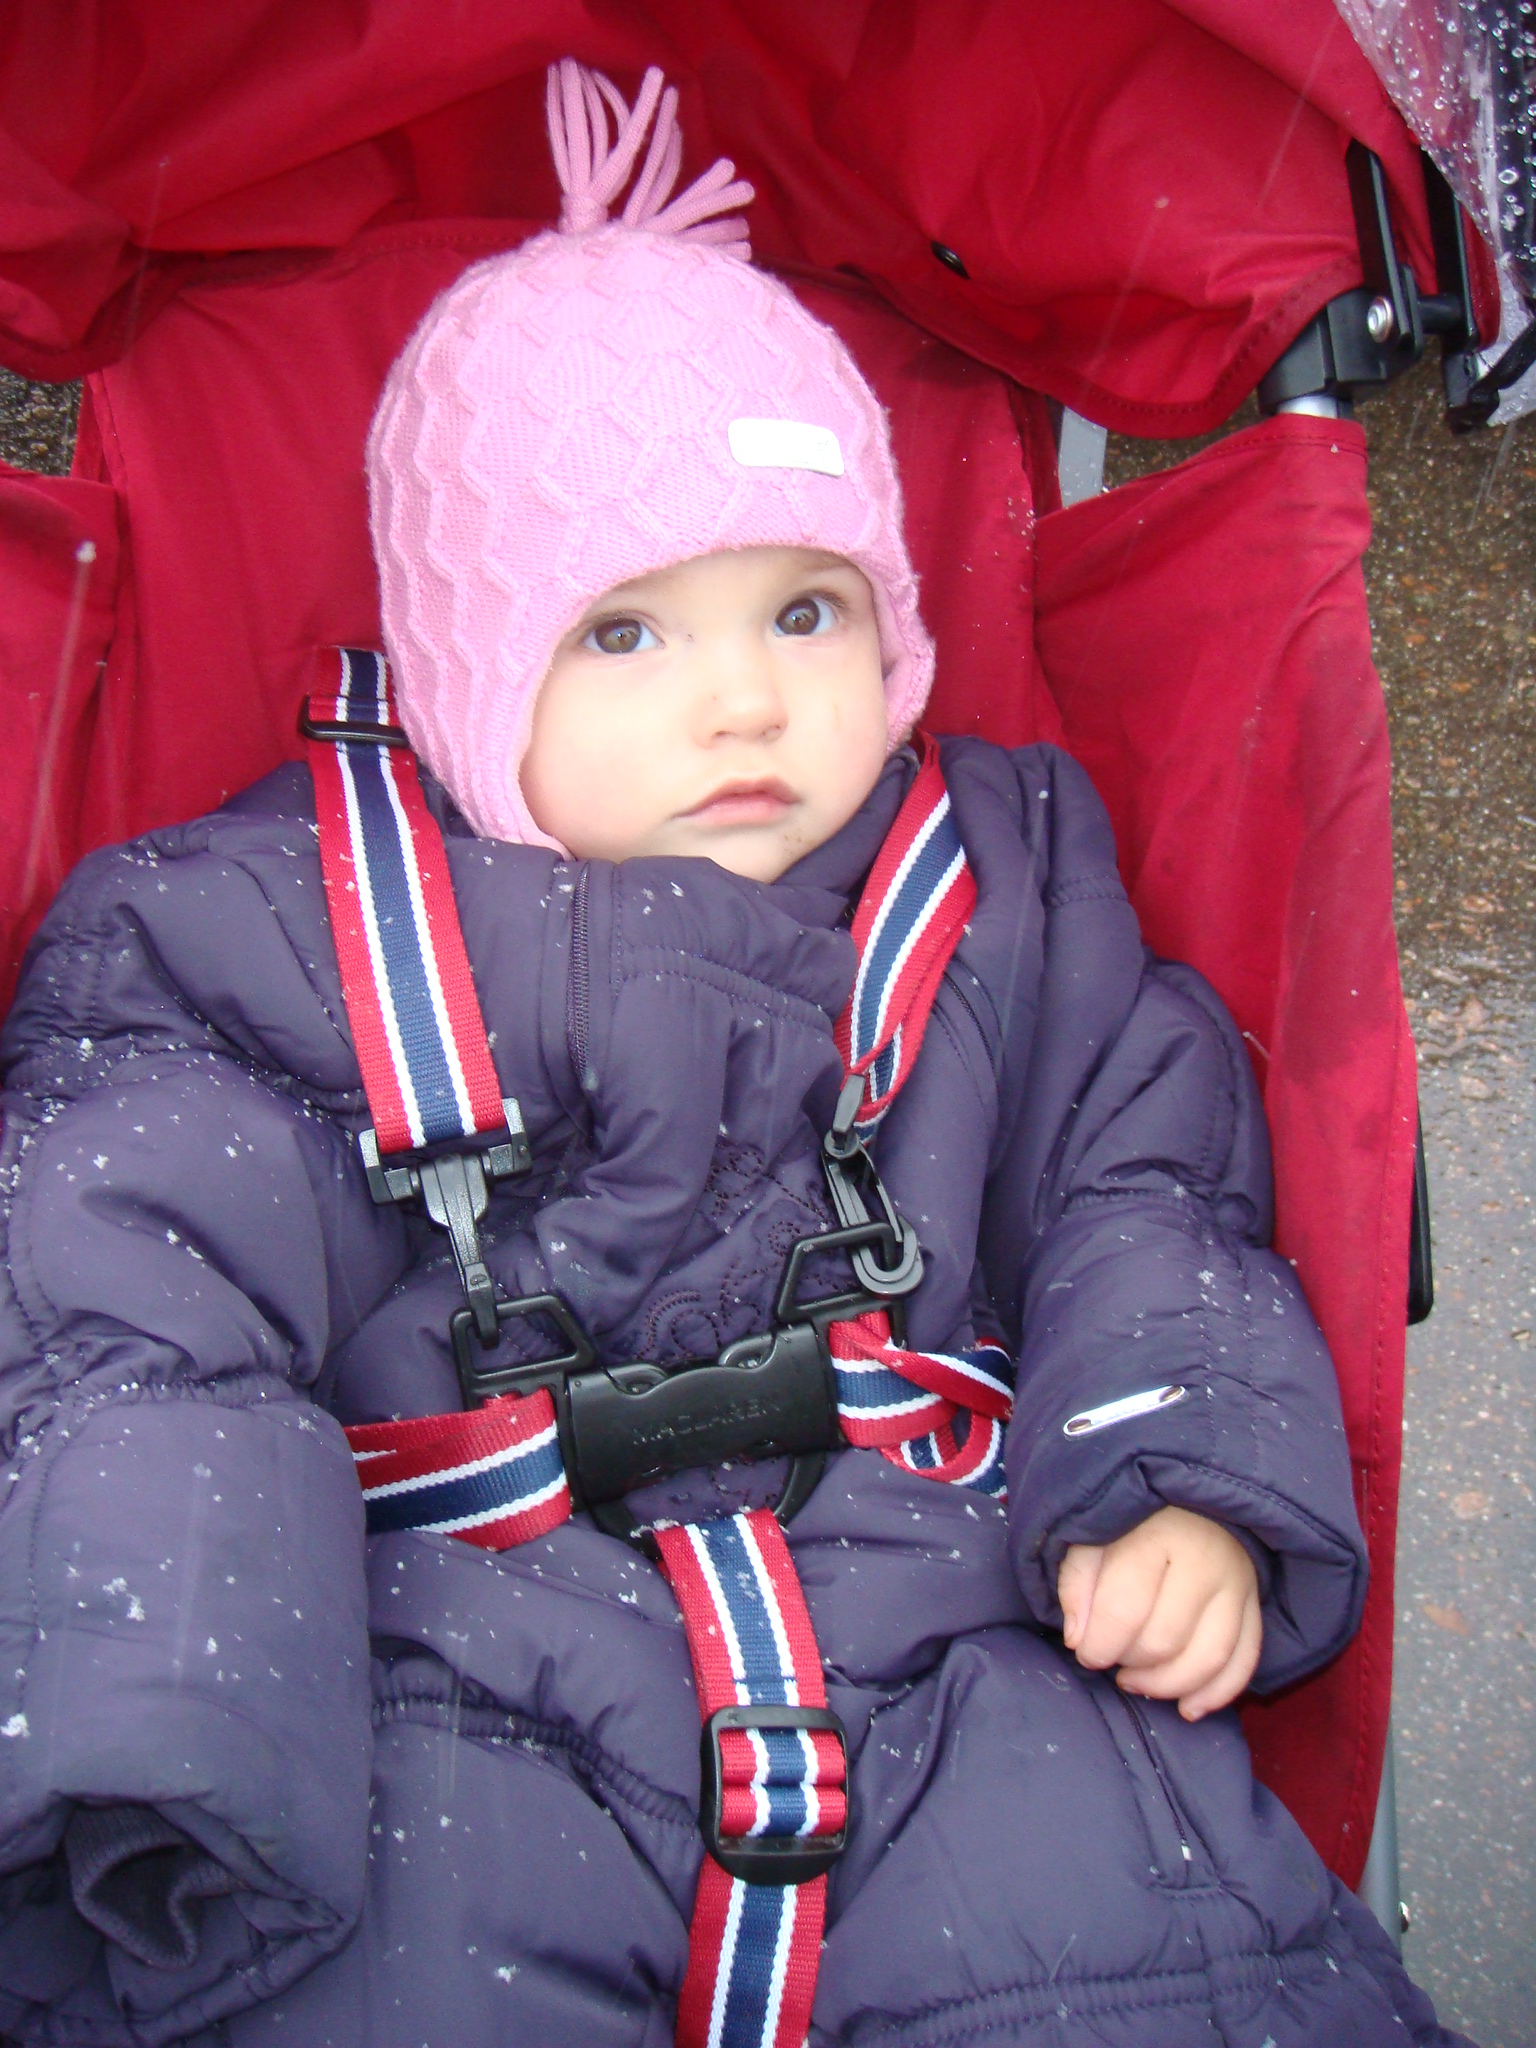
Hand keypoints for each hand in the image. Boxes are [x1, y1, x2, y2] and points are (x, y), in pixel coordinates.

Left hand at [1057, 1505, 1261, 1719]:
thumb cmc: (1130, 1518)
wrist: (1188, 1495)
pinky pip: (1244, 1662)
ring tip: (1137, 1682)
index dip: (1098, 1645)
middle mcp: (1205, 1560)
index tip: (1085, 1651)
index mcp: (1156, 1536)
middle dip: (1129, 1663)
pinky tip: (1187, 1708)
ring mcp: (1238, 1584)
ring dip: (1167, 1685)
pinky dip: (1217, 1694)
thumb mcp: (1090, 1534)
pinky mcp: (1254, 1604)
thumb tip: (1078, 1639)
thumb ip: (1077, 1581)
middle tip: (1111, 1660)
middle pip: (1165, 1640)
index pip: (1125, 1610)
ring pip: (1209, 1659)